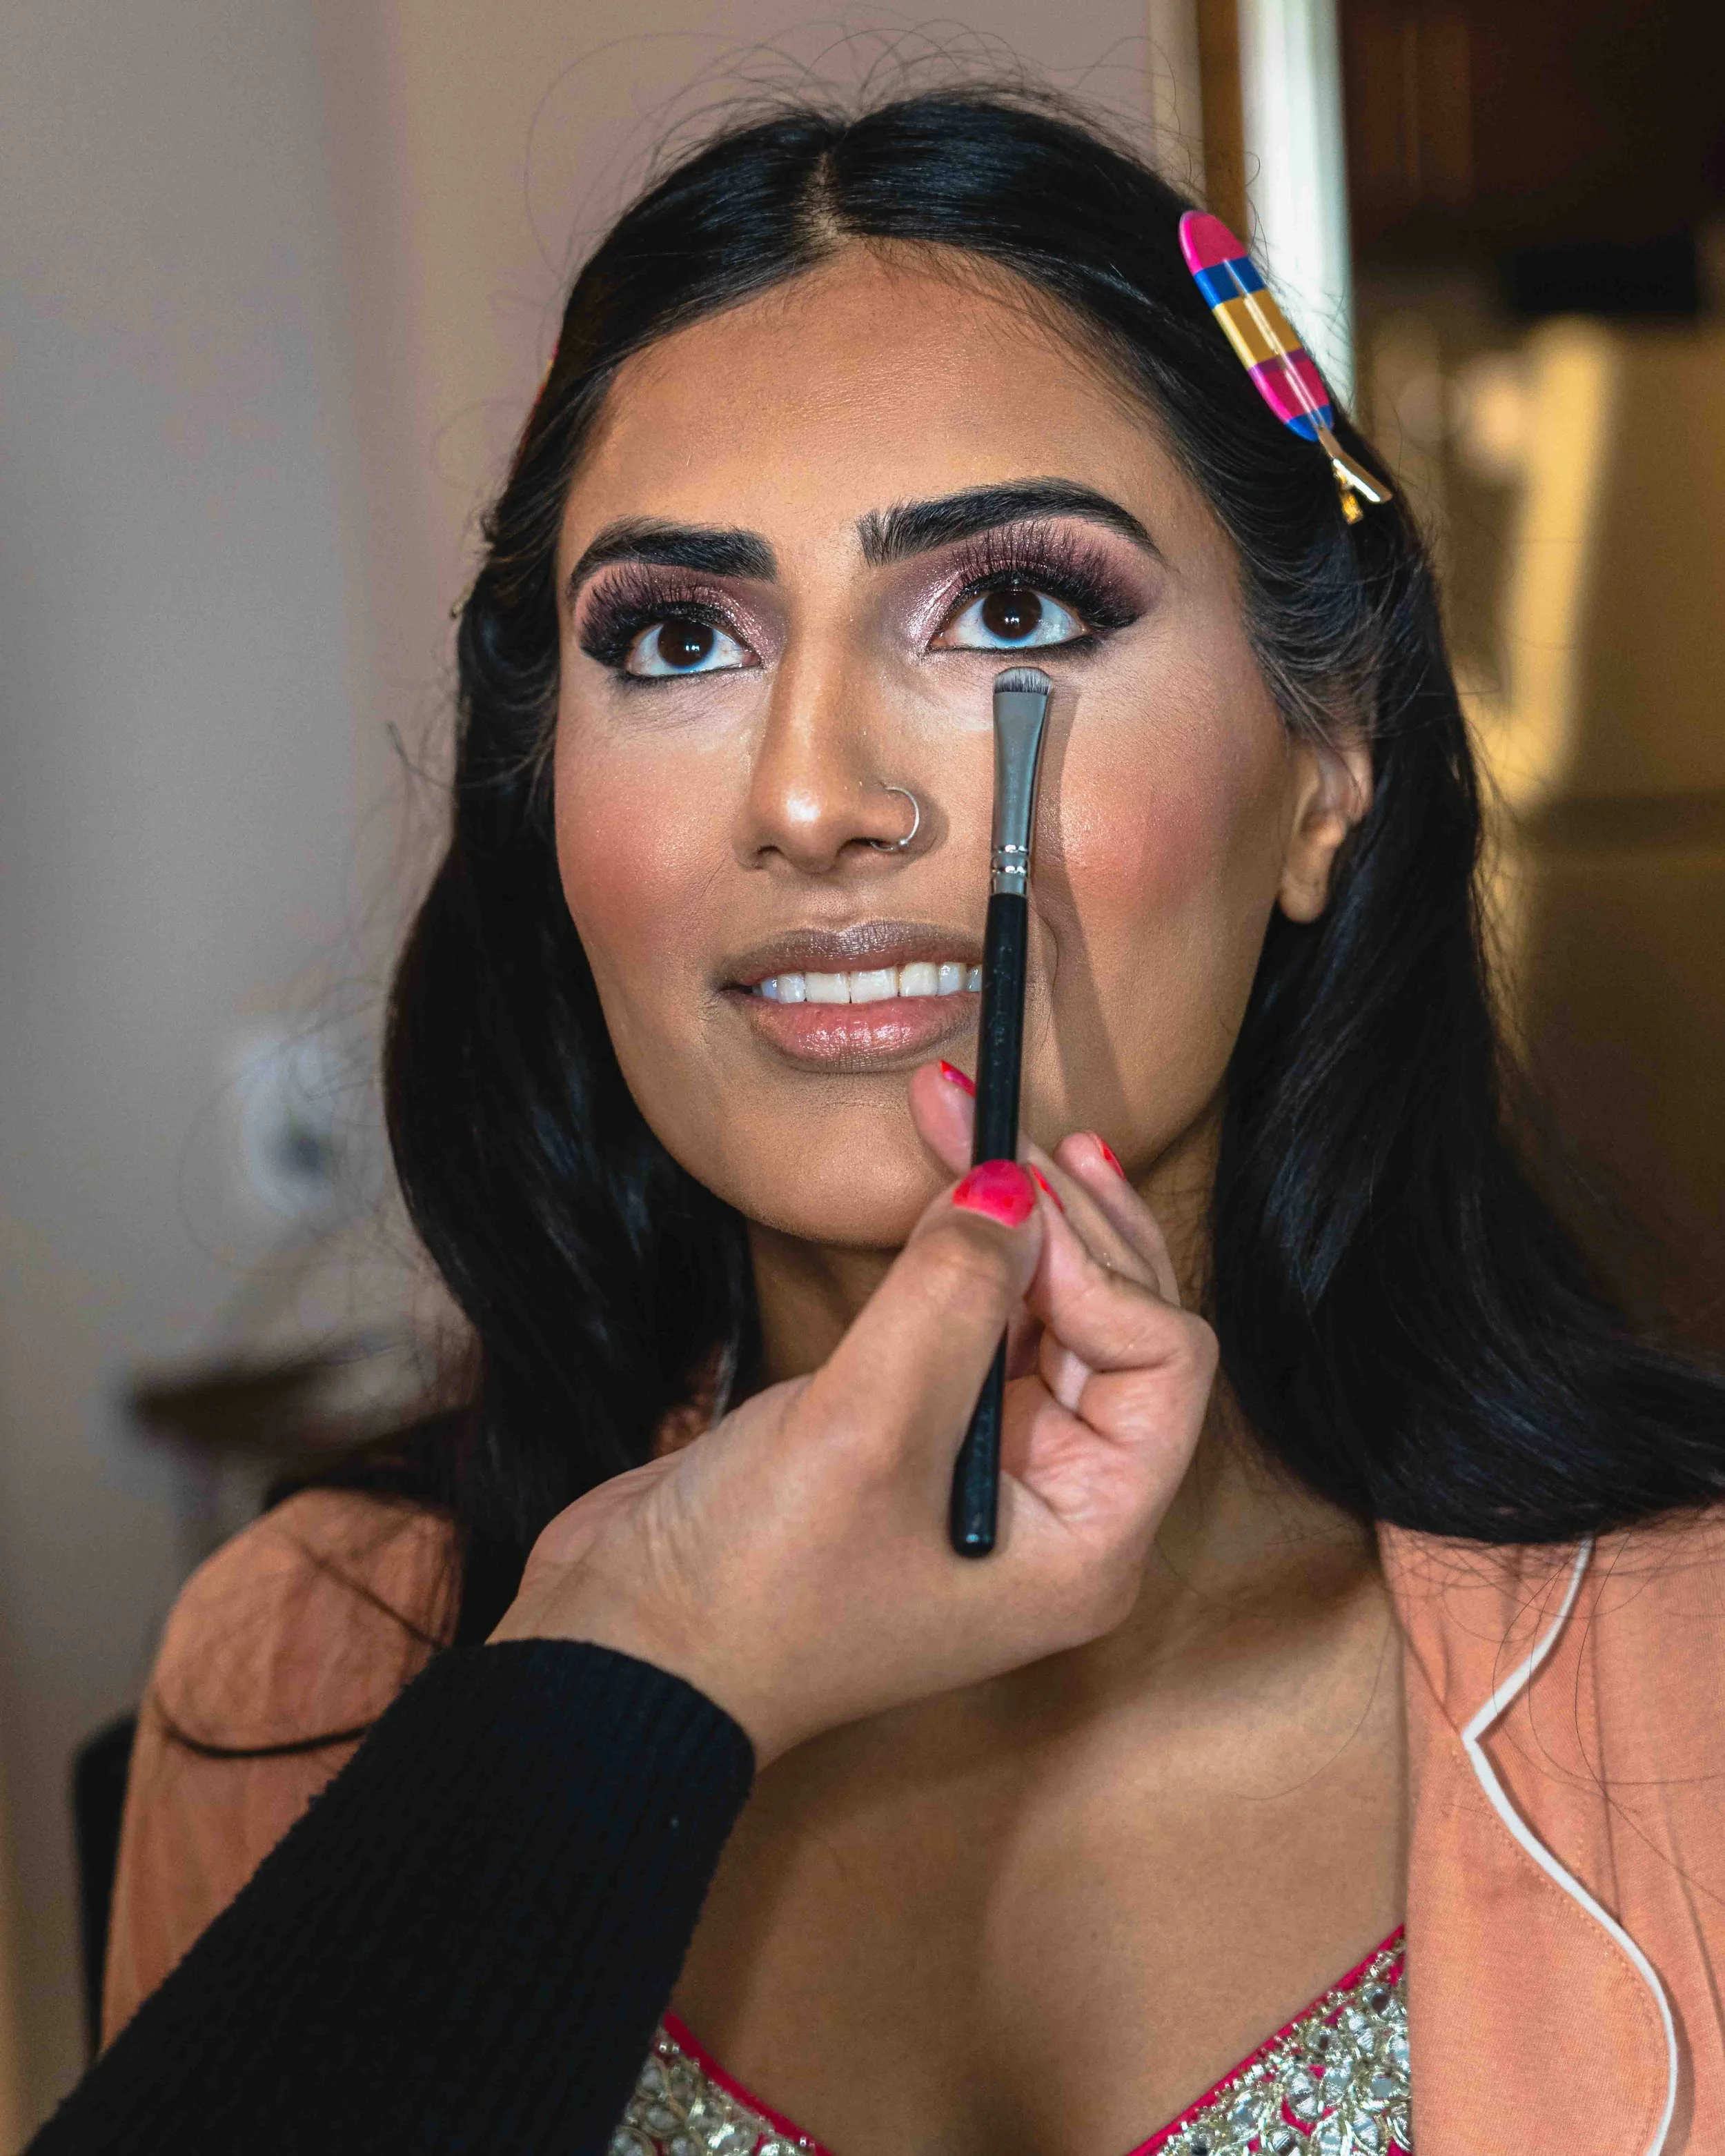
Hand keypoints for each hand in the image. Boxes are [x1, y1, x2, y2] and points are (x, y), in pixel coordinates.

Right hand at [490, 1078, 1215, 1763]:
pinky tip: (945, 1185)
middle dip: (1057, 1212)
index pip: (1162, 1362)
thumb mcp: (862, 1432)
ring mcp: (988, 1468)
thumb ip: (953, 1297)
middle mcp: (1059, 1504)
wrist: (623, 1656)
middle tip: (982, 1111)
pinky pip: (975, 1321)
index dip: (1095, 1265)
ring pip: (1045, 1309)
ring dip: (1011, 1212)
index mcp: (1088, 1538)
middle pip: (1117, 1321)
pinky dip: (961, 1247)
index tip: (1000, 1198)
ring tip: (962, 1112)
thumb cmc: (753, 1587)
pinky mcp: (916, 1436)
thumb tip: (1016, 1182)